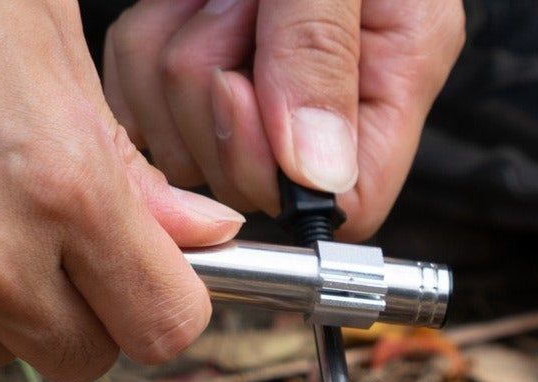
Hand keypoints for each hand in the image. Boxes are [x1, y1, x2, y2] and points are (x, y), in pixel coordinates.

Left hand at [102, 0, 464, 239]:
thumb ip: (321, 50)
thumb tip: (315, 177)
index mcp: (393, 76)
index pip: (346, 204)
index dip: (278, 176)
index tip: (242, 91)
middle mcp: (330, 97)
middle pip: (251, 182)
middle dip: (215, 95)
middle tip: (236, 4)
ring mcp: (263, 84)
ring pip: (188, 146)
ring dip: (175, 61)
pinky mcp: (202, 64)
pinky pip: (146, 106)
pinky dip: (144, 50)